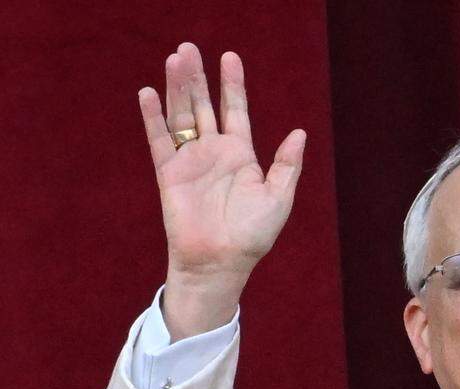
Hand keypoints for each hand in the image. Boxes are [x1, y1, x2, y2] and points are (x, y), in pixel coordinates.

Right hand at [138, 43, 305, 339]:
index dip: (232, 84)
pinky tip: (149, 92)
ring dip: (177, 87)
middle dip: (197, 77)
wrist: (221, 261)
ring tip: (175, 59)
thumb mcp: (279, 198)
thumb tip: (300, 133)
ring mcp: (190, 161)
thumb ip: (287, 165)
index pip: (235, 110)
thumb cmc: (252, 235)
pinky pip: (160, 139)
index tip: (230, 57)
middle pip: (203, 105)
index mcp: (241, 155)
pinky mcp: (169, 173)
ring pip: (181, 115)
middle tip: (189, 47)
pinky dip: (153, 117)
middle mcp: (214, 152)